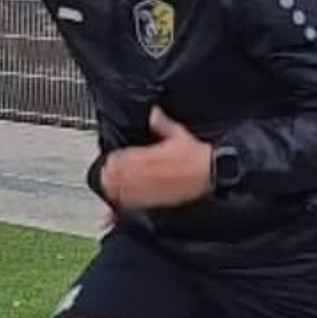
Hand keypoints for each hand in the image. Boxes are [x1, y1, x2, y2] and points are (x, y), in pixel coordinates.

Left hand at [99, 106, 214, 213]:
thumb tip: (154, 114)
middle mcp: (148, 172)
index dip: (113, 161)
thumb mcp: (179, 134)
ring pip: (124, 191)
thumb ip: (163, 124)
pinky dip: (126, 203)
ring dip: (115, 190)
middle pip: (118, 176)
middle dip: (110, 176)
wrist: (210, 171)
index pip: (122, 158)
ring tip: (110, 189)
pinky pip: (137, 203)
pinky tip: (122, 203)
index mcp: (150, 155)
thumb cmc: (197, 156)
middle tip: (106, 175)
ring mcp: (151, 187)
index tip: (110, 161)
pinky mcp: (158, 199)